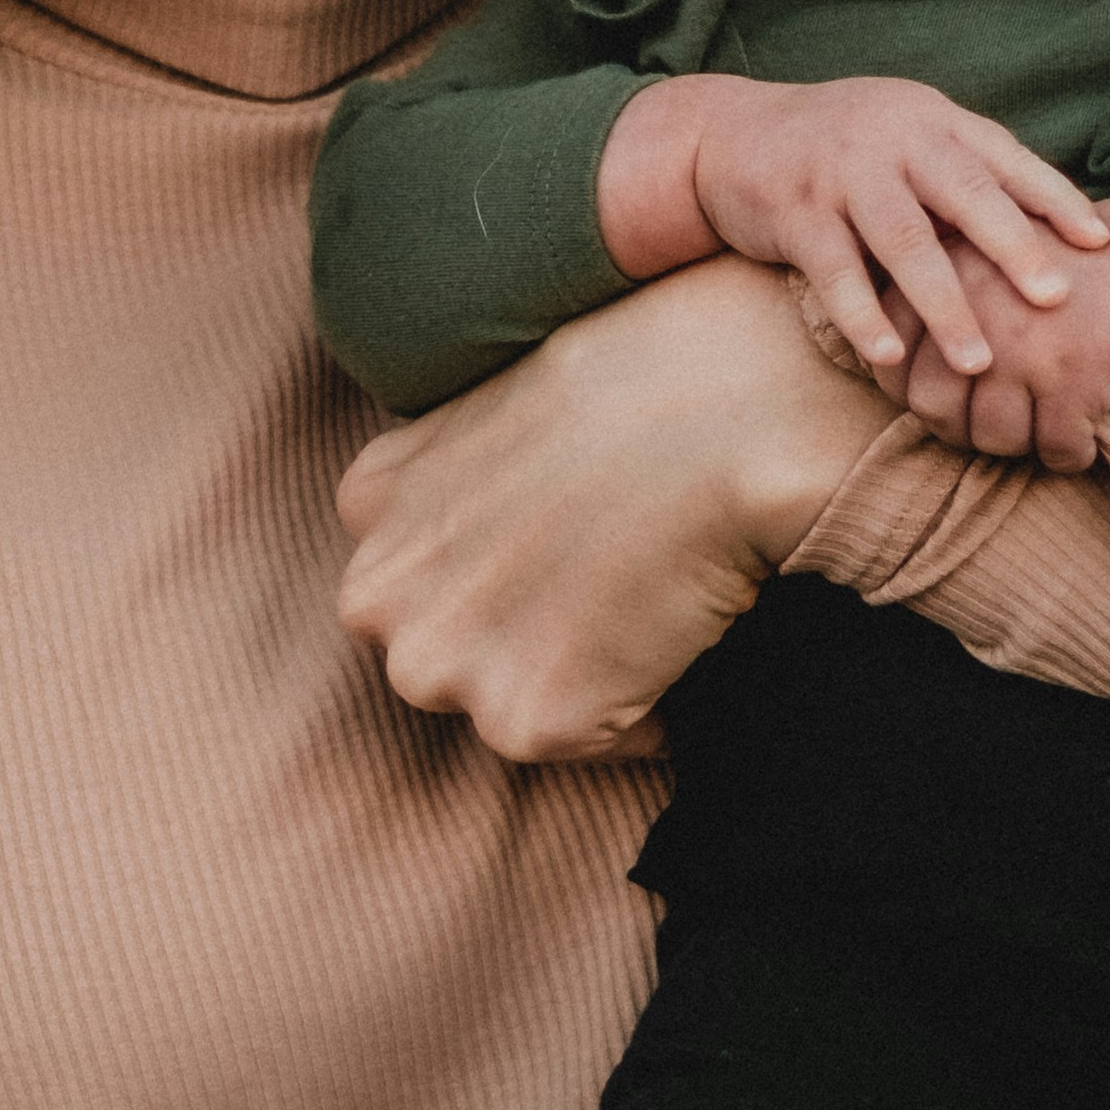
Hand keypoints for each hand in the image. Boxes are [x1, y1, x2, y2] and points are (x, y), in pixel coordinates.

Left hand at [335, 255, 888, 764]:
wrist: (739, 405)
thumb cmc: (654, 366)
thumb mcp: (510, 391)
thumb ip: (476, 468)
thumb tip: (524, 517)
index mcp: (371, 499)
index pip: (424, 574)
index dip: (507, 565)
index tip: (575, 540)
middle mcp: (378, 593)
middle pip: (449, 651)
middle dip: (522, 633)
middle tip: (618, 576)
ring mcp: (443, 667)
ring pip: (511, 702)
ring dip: (579, 673)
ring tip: (649, 596)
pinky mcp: (526, 722)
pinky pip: (596, 743)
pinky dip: (648, 709)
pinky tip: (680, 629)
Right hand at [603, 71, 1109, 385]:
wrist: (727, 135)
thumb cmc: (838, 150)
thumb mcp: (904, 137)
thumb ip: (962, 171)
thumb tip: (1050, 227)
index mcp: (931, 122)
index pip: (1004, 160)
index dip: (1054, 199)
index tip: (1101, 243)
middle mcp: (893, 139)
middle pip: (963, 194)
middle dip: (1013, 248)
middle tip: (1055, 299)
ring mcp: (842, 174)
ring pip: (904, 242)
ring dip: (944, 305)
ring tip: (978, 359)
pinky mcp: (795, 213)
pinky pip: (834, 272)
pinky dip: (863, 318)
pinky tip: (888, 359)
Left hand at [884, 187, 1109, 472]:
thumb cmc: (1060, 270)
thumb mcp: (984, 259)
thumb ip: (934, 300)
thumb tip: (889, 368)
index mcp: (946, 278)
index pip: (893, 364)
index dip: (913, 393)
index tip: (947, 398)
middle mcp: (977, 312)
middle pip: (934, 408)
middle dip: (960, 429)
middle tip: (990, 424)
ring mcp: (1025, 348)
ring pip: (994, 437)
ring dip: (1018, 445)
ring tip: (1037, 427)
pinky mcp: (1075, 378)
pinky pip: (1056, 448)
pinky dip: (1069, 455)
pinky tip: (1078, 441)